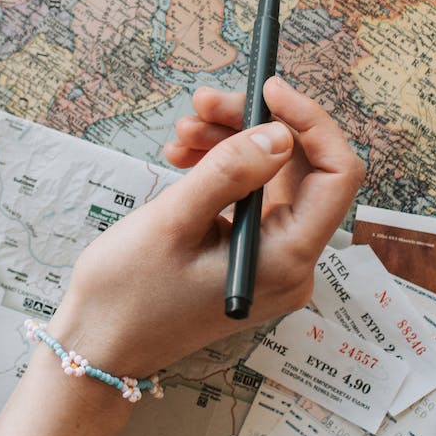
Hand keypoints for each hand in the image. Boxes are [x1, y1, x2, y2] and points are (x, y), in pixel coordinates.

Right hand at [48, 77, 364, 375]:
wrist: (99, 346)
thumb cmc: (127, 295)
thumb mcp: (172, 222)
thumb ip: (230, 173)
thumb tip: (281, 133)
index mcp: (285, 261)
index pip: (336, 176)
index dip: (310, 123)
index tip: (268, 89)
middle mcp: (292, 264)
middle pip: (301, 171)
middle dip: (255, 126)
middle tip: (203, 105)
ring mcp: (272, 263)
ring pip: (273, 181)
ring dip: (232, 145)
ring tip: (181, 134)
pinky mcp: (250, 259)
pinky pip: (251, 202)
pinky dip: (222, 173)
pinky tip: (183, 158)